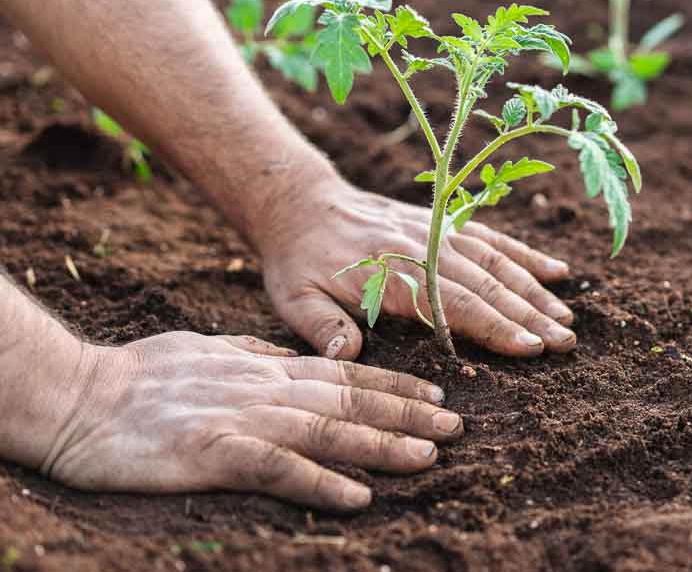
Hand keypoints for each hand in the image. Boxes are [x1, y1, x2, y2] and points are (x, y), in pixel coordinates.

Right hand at [42, 332, 461, 510]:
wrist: (82, 396)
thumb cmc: (143, 375)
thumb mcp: (211, 349)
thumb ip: (256, 353)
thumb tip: (291, 352)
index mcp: (266, 366)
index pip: (346, 372)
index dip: (395, 383)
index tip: (436, 394)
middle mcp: (266, 388)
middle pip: (351, 400)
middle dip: (407, 412)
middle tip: (455, 426)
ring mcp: (243, 419)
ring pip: (329, 430)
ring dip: (382, 444)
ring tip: (428, 455)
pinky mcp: (214, 454)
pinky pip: (279, 469)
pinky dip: (321, 482)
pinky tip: (357, 496)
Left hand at [260, 181, 576, 360]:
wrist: (301, 203)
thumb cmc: (299, 261)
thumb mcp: (294, 297)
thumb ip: (322, 328)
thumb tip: (349, 357)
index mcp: (392, 271)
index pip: (453, 303)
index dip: (494, 327)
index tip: (530, 348)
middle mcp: (424, 248)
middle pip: (486, 284)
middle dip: (529, 314)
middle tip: (565, 342)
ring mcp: (438, 232)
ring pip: (497, 262)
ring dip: (535, 290)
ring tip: (568, 318)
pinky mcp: (444, 224)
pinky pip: (491, 238)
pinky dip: (526, 254)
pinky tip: (558, 271)